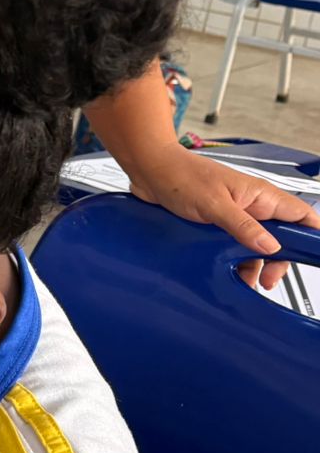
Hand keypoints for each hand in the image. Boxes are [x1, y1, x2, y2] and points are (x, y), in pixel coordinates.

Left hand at [126, 146, 319, 288]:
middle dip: (278, 260)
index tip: (310, 256)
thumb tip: (271, 247)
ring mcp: (234, 216)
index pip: (300, 215)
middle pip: (280, 238)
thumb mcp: (214, 204)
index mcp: (260, 196)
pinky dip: (233, 262)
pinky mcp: (216, 225)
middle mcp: (251, 206)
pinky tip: (229, 275)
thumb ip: (243, 226)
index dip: (311, 235)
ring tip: (247, 282)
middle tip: (269, 279)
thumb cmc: (180, 176)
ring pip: (256, 246)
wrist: (149, 170)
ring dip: (253, 265)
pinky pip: (233, 246)